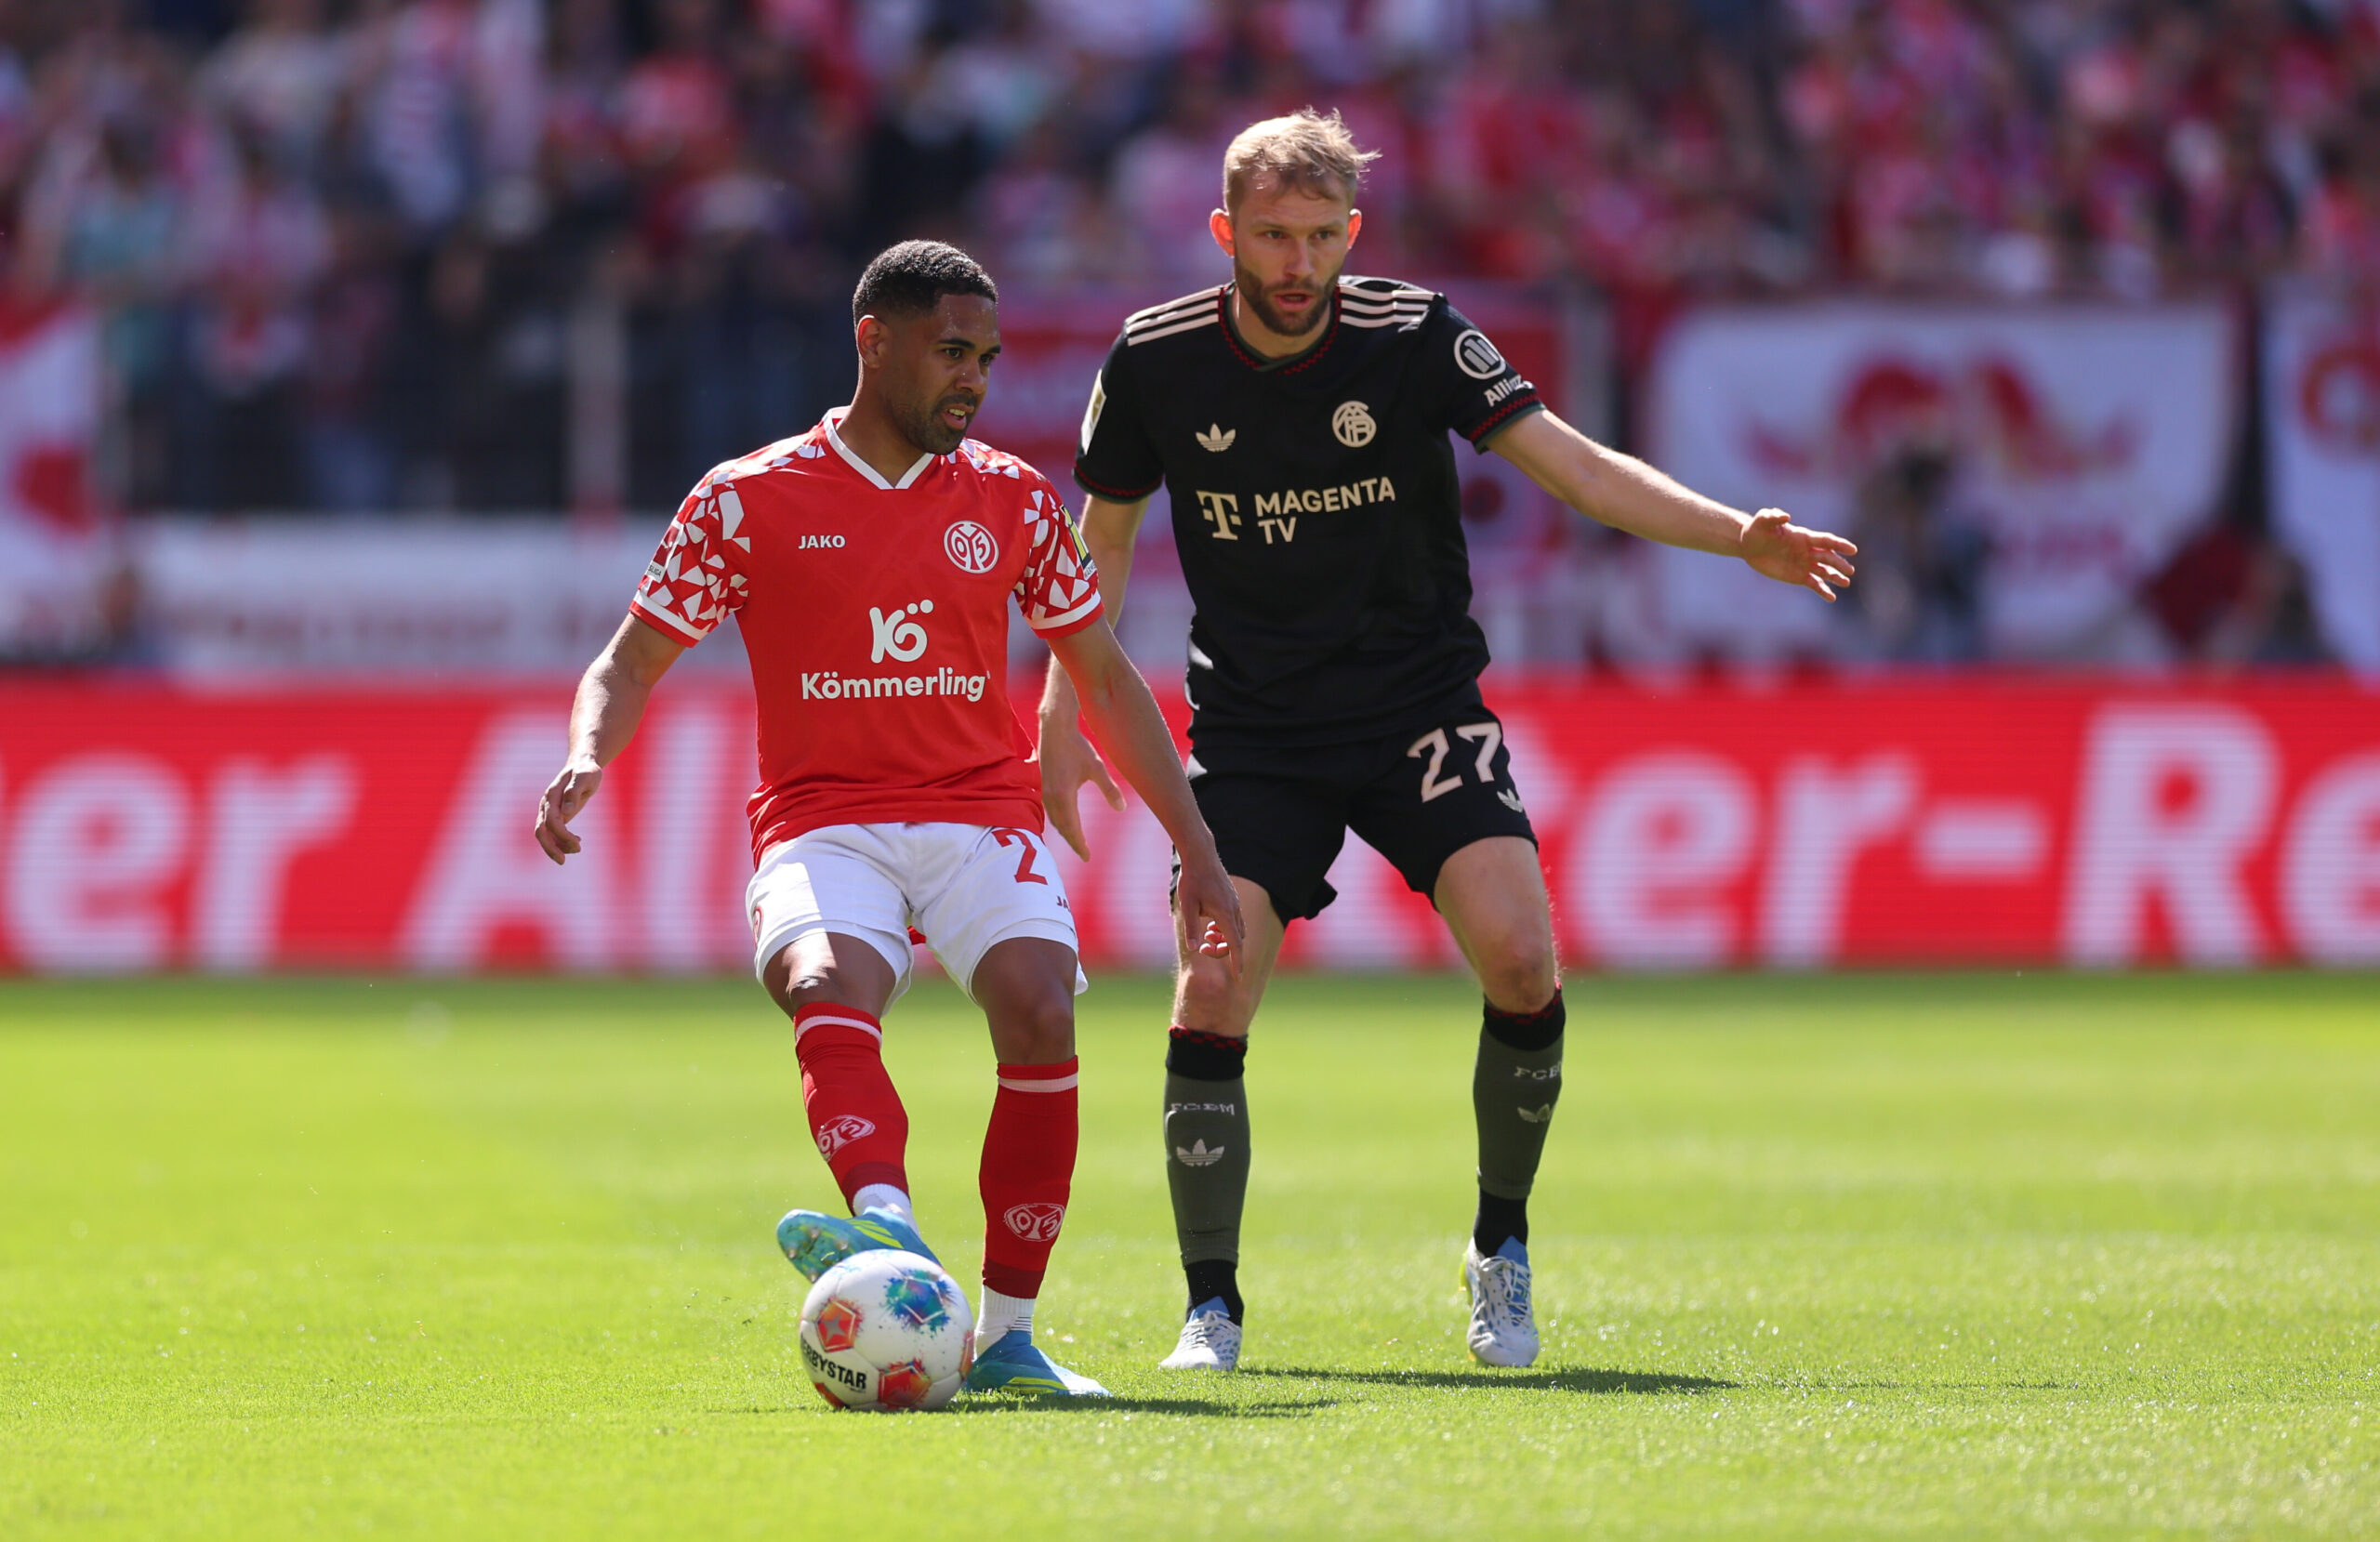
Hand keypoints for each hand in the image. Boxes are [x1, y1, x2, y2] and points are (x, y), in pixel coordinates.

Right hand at [535, 761, 602, 864]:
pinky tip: (577, 841)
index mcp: (552, 795)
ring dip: (558, 846)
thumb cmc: (586, 771)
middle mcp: (547, 804)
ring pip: (545, 835)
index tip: (578, 845)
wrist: (583, 766)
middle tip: (563, 861)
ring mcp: (549, 811)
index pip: (551, 821)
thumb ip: (574, 792)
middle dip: (550, 848)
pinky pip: (552, 833)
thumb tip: (566, 812)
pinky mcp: (556, 815)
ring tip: (578, 848)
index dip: (562, 836)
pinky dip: (561, 841)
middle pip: (541, 831)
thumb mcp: (585, 777)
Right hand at [1034, 713, 1124, 861]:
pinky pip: (1050, 812)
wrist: (1054, 729)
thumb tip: (1122, 809)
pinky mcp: (1044, 786)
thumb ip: (1109, 789)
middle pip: (1062, 828)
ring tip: (1076, 842)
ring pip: (1054, 820)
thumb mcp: (1097, 768)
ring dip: (1065, 832)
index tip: (1087, 857)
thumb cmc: (1077, 747)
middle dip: (1073, 842)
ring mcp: (1045, 792)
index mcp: (1064, 795)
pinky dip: (1058, 822)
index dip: (1079, 844)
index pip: (1072, 828)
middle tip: (1084, 854)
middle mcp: (1051, 797)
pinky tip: (1065, 823)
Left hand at [1173, 846, 1245, 977]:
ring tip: (1206, 934)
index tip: (1238, 978)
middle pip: (1236, 941)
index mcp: (1225, 914)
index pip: (1235, 945)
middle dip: (1223, 950)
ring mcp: (1235, 904)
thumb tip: (1194, 950)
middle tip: (1203, 948)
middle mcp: (1234, 910)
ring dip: (1224, 939)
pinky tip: (1210, 924)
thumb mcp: (1187, 905)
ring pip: (1237, 931)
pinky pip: (1234, 921)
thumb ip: (1191, 928)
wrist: (1201, 855)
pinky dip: (1225, 928)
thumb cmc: (1192, 879)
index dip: (1237, 962)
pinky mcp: (1232, 899)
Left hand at [1741, 508, 1857, 600]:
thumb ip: (1774, 517)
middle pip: (1828, 557)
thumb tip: (1786, 516)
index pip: (1826, 541)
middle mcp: (1808, 551)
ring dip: (1835, 577)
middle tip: (1850, 571)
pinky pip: (1814, 584)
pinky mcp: (1798, 576)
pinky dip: (1823, 591)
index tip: (1852, 550)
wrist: (1749, 545)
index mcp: (1804, 537)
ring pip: (1824, 572)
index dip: (1839, 544)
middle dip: (1839, 564)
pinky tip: (1831, 598)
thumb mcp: (1763, 520)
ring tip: (1845, 583)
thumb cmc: (1757, 529)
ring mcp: (1805, 564)